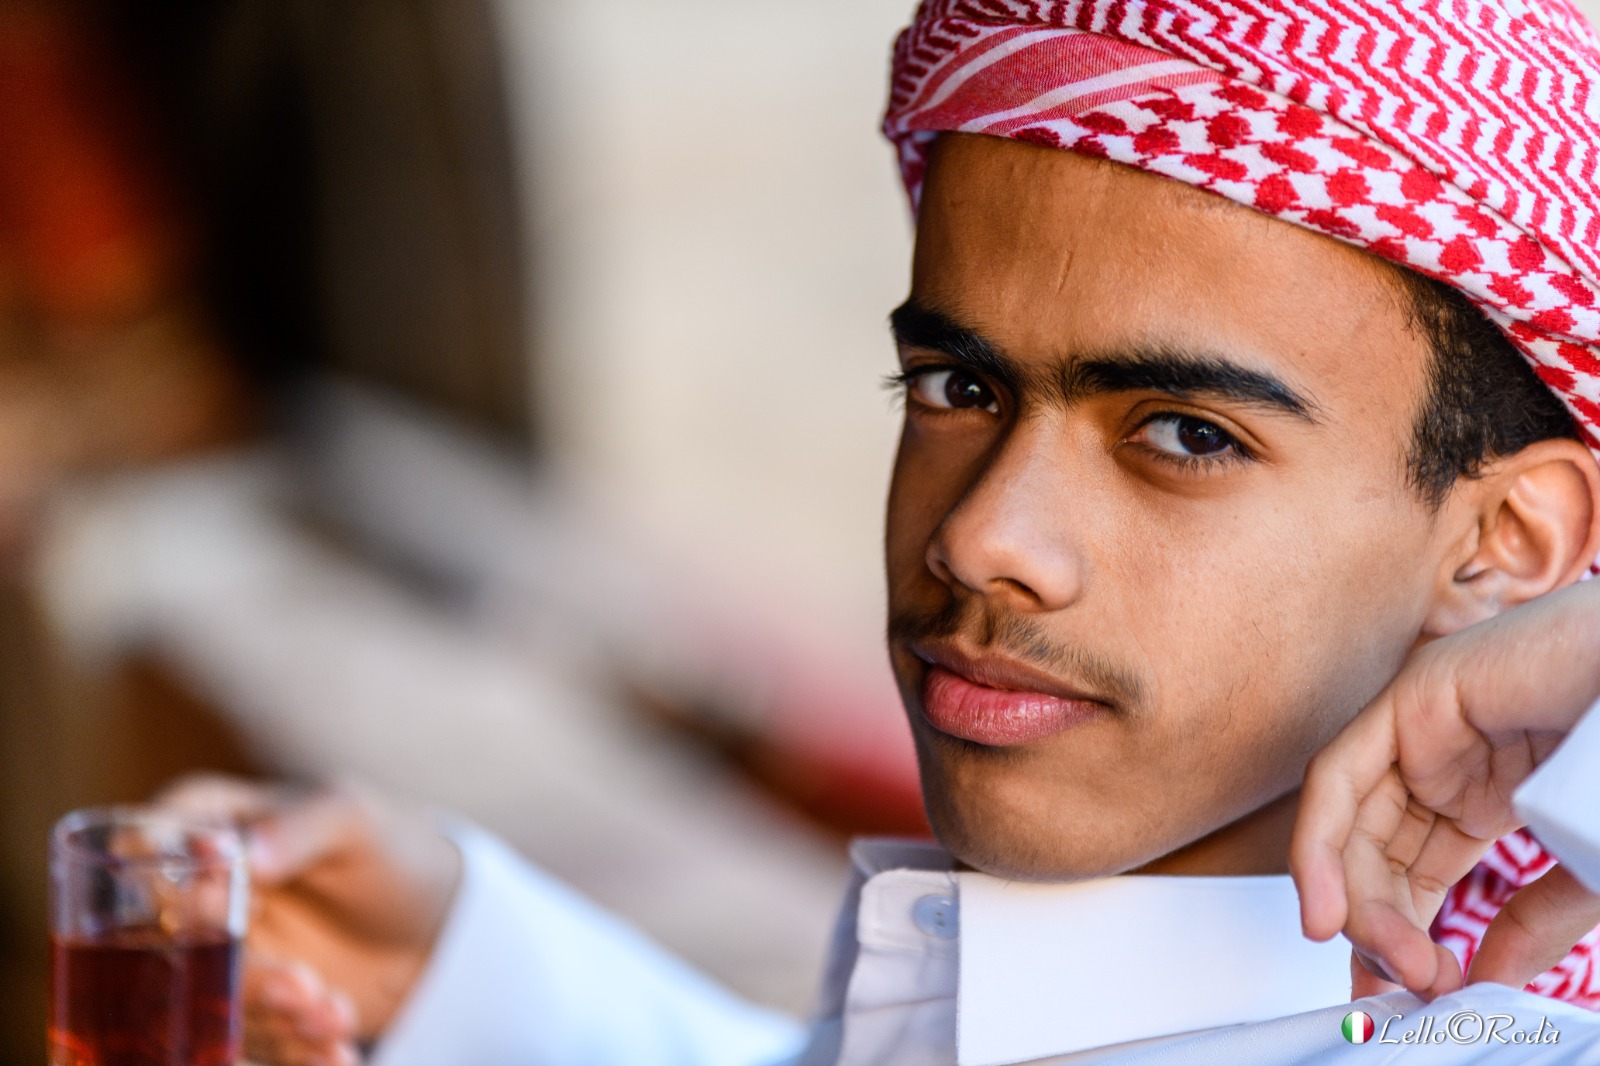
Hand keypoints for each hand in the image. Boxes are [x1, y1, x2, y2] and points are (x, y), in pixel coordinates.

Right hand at [155, 775, 461, 1055]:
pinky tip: (338, 1050)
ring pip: (211, 995)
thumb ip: (298, 827)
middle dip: (239, 970)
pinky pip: (249, 1034)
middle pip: (177, 936)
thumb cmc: (394, 848)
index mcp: (210, 821)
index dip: (174, 884)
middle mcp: (200, 889)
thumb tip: (236, 852)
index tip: (219, 909)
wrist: (438, 926)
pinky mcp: (247, 1006)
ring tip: (333, 1014)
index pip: (153, 846)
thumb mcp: (355, 819)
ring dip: (271, 1014)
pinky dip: (294, 1048)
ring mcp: (220, 953)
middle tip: (300, 985)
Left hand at [1290, 580, 1599, 999]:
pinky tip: (1328, 913)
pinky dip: (1319, 848)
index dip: (1404, 934)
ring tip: (1396, 961)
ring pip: (1353, 824)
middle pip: (1377, 851)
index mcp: (1492, 788)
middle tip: (1406, 985)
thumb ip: (1536, 919)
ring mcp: (1426, 724)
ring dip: (1359, 903)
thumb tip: (1485, 978)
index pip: (1416, 868)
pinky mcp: (1413, 696)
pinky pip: (1338, 777)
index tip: (1411, 994)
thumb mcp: (1588, 863)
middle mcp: (1446, 756)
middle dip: (1379, 928)